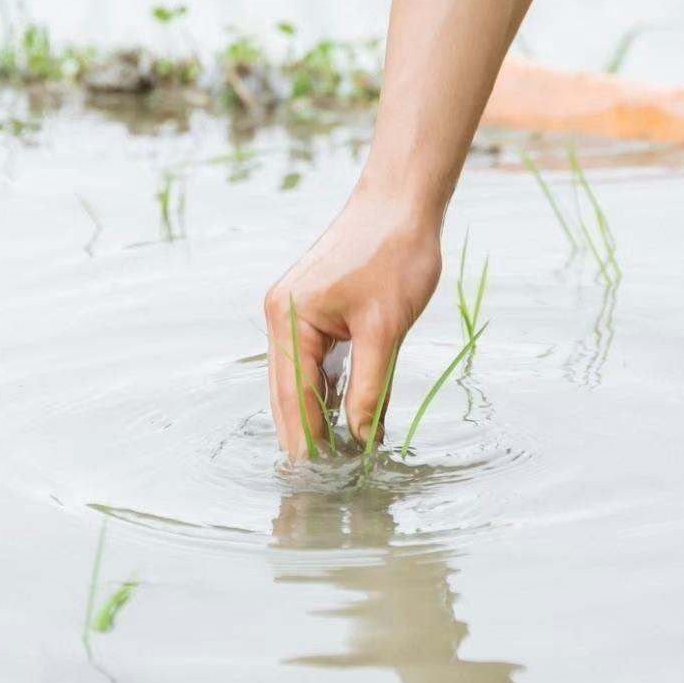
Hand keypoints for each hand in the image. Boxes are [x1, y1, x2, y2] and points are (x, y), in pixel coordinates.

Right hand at [262, 191, 442, 459]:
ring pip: (300, 380)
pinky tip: (341, 417)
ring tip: (333, 459)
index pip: (295, 396)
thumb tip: (360, 436)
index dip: (307, 440)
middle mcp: (282, 316)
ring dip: (316, 416)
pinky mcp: (314, 309)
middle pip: (287, 392)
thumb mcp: (386, 328)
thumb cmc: (394, 254)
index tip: (318, 479)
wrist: (401, 202)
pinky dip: (326, 390)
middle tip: (321, 480)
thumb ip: (369, 386)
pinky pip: (314, 361)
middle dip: (305, 435)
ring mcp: (294, 311)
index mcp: (289, 318)